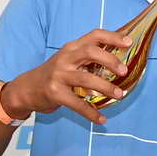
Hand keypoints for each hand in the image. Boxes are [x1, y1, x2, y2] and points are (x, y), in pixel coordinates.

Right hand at [2, 28, 132, 125]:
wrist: (27, 89)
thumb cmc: (55, 74)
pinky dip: (91, 113)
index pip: (94, 36)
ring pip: (86, 79)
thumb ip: (88, 58)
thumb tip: (119, 63)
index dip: (112, 37)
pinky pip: (77, 104)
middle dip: (110, 61)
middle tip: (124, 71)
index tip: (129, 42)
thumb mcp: (69, 60)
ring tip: (120, 95)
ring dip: (106, 88)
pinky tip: (102, 119)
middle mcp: (65, 58)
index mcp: (71, 48)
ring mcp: (59, 75)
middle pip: (90, 52)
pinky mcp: (55, 94)